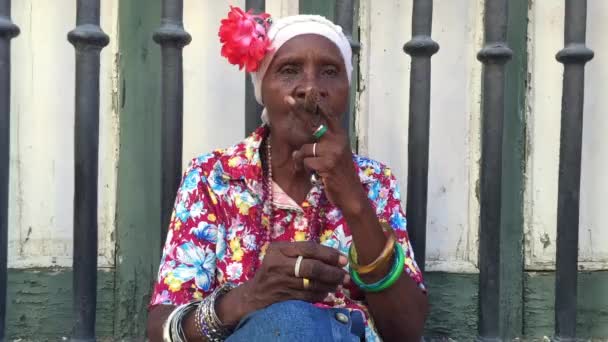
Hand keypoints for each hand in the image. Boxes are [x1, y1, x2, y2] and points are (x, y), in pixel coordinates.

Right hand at [239, 241, 348, 313]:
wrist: (255, 294)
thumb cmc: (271, 269)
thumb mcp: (280, 253)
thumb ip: (300, 251)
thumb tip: (332, 255)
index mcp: (279, 250)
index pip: (309, 248)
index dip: (329, 254)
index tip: (343, 259)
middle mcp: (280, 265)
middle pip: (312, 267)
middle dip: (333, 272)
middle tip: (345, 275)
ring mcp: (282, 283)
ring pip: (313, 283)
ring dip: (330, 284)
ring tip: (339, 283)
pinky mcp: (285, 297)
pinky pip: (309, 296)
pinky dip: (321, 294)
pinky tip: (327, 292)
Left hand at [289, 94, 367, 213]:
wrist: (351, 194)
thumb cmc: (340, 174)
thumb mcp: (336, 154)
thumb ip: (326, 142)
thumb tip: (309, 134)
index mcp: (340, 136)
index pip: (328, 115)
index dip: (317, 104)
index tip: (309, 91)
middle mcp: (337, 140)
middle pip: (313, 123)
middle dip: (298, 111)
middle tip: (286, 99)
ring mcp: (332, 152)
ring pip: (305, 149)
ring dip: (303, 160)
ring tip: (314, 168)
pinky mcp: (326, 164)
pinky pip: (305, 162)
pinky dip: (306, 169)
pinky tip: (317, 175)